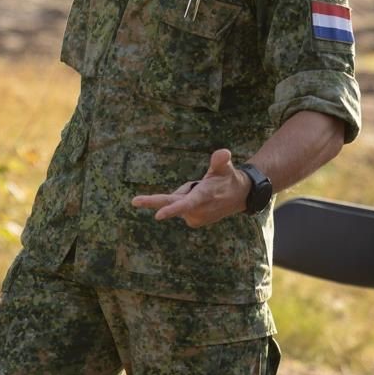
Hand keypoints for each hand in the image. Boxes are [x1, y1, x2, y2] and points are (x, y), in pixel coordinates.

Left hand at [130, 149, 246, 227]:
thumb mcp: (225, 167)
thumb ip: (221, 160)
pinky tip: (199, 197)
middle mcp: (197, 210)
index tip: (158, 215)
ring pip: (177, 199)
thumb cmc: (228, 178)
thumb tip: (223, 153)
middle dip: (153, 202)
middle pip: (172, 203)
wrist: (239, 197)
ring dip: (184, 193)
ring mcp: (195, 217)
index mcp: (204, 197)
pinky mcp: (192, 221)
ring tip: (202, 187)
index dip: (172, 209)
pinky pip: (180, 204)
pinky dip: (185, 199)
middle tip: (134, 201)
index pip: (186, 204)